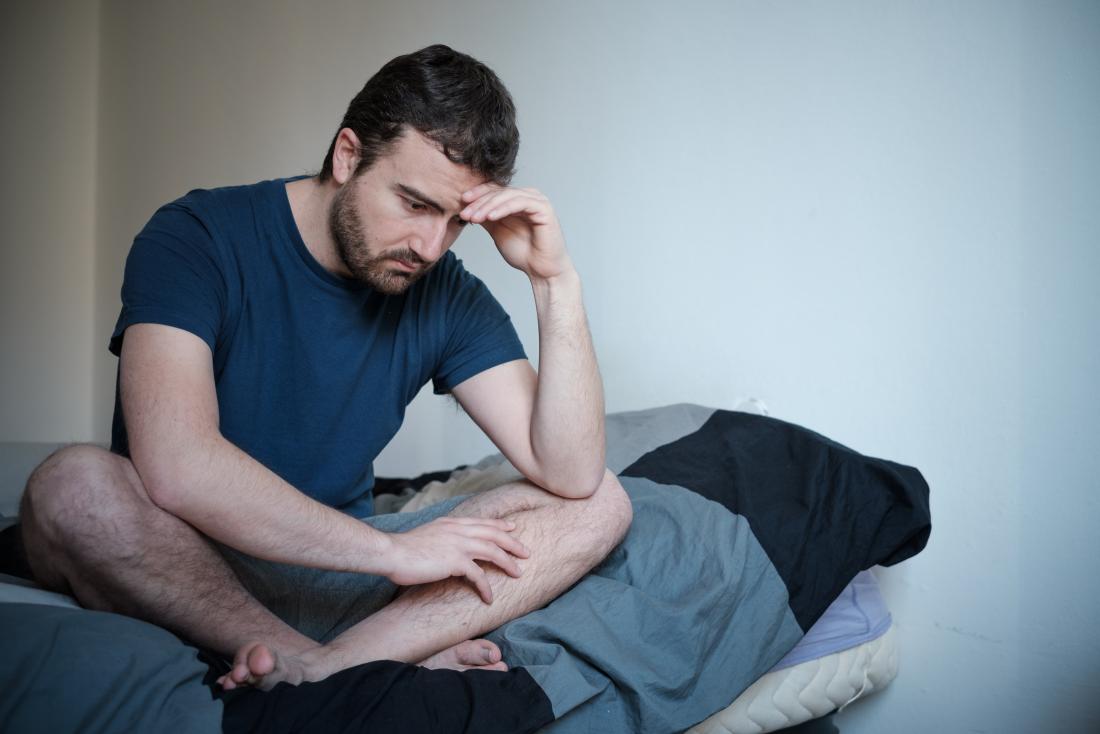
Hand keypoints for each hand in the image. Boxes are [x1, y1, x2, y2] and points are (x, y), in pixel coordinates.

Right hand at [381, 516, 529, 602]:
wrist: (392, 553)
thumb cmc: (404, 549)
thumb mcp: (427, 534)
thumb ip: (442, 537)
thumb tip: (449, 546)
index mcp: (451, 523)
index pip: (482, 522)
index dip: (499, 525)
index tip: (512, 528)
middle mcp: (458, 530)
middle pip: (494, 534)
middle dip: (512, 542)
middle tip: (526, 552)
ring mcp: (458, 544)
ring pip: (493, 551)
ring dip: (508, 562)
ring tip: (518, 574)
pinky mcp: (455, 561)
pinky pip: (478, 575)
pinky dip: (486, 587)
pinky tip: (490, 598)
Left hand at [461, 184, 573, 280]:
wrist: (541, 270)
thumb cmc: (523, 252)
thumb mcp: (497, 231)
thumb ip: (486, 217)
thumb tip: (467, 206)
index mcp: (518, 199)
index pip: (494, 190)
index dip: (477, 195)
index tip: (461, 203)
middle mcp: (528, 196)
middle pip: (499, 192)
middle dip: (479, 203)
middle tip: (465, 213)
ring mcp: (537, 200)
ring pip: (507, 196)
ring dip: (488, 206)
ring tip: (474, 218)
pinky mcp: (543, 208)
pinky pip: (519, 203)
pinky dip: (503, 209)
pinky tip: (490, 217)